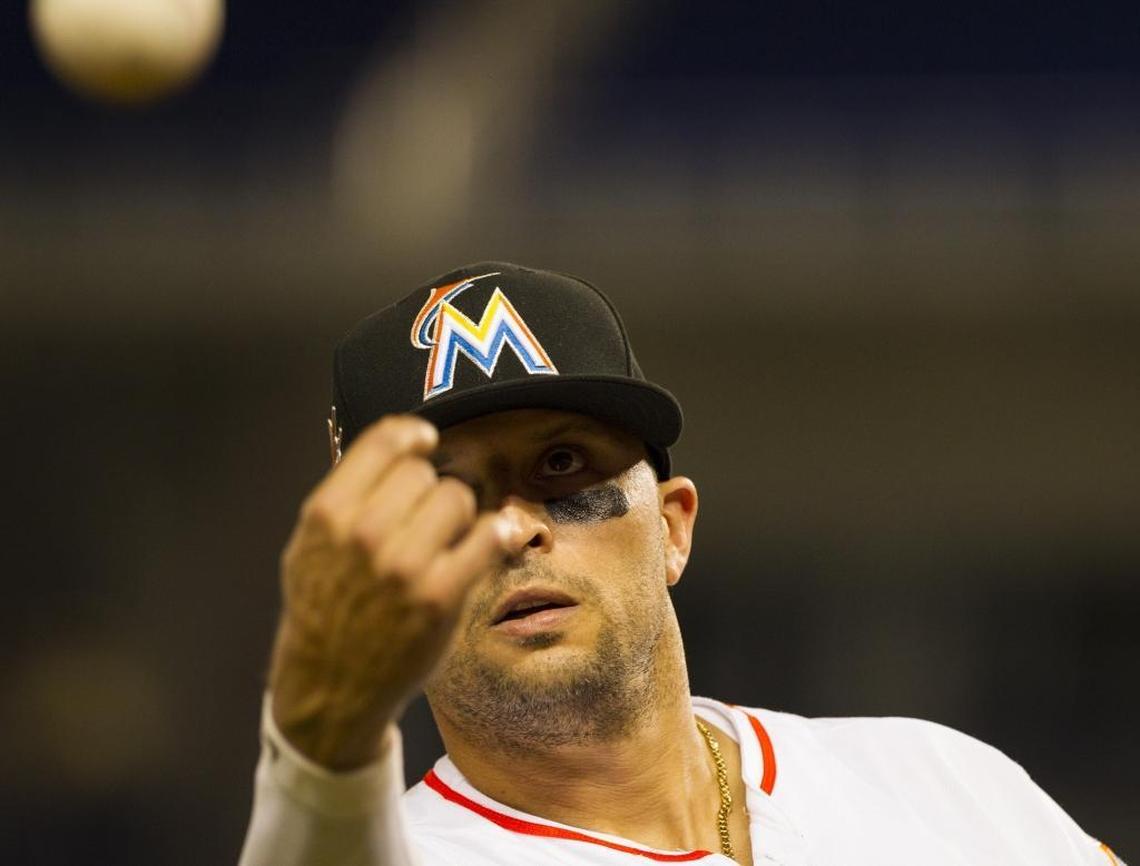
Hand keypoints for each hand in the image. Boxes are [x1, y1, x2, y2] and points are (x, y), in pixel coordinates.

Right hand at [267, 415, 515, 770]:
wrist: (331, 687)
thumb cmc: (326, 609)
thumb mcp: (311, 544)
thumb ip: (350, 493)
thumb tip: (405, 440)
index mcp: (327, 514)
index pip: (383, 442)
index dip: (411, 435)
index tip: (424, 442)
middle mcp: (364, 534)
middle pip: (424, 473)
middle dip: (428, 492)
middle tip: (421, 523)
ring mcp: (404, 566)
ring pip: (458, 498)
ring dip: (458, 517)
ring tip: (443, 543)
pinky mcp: (441, 596)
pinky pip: (489, 535)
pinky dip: (496, 534)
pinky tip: (487, 542)